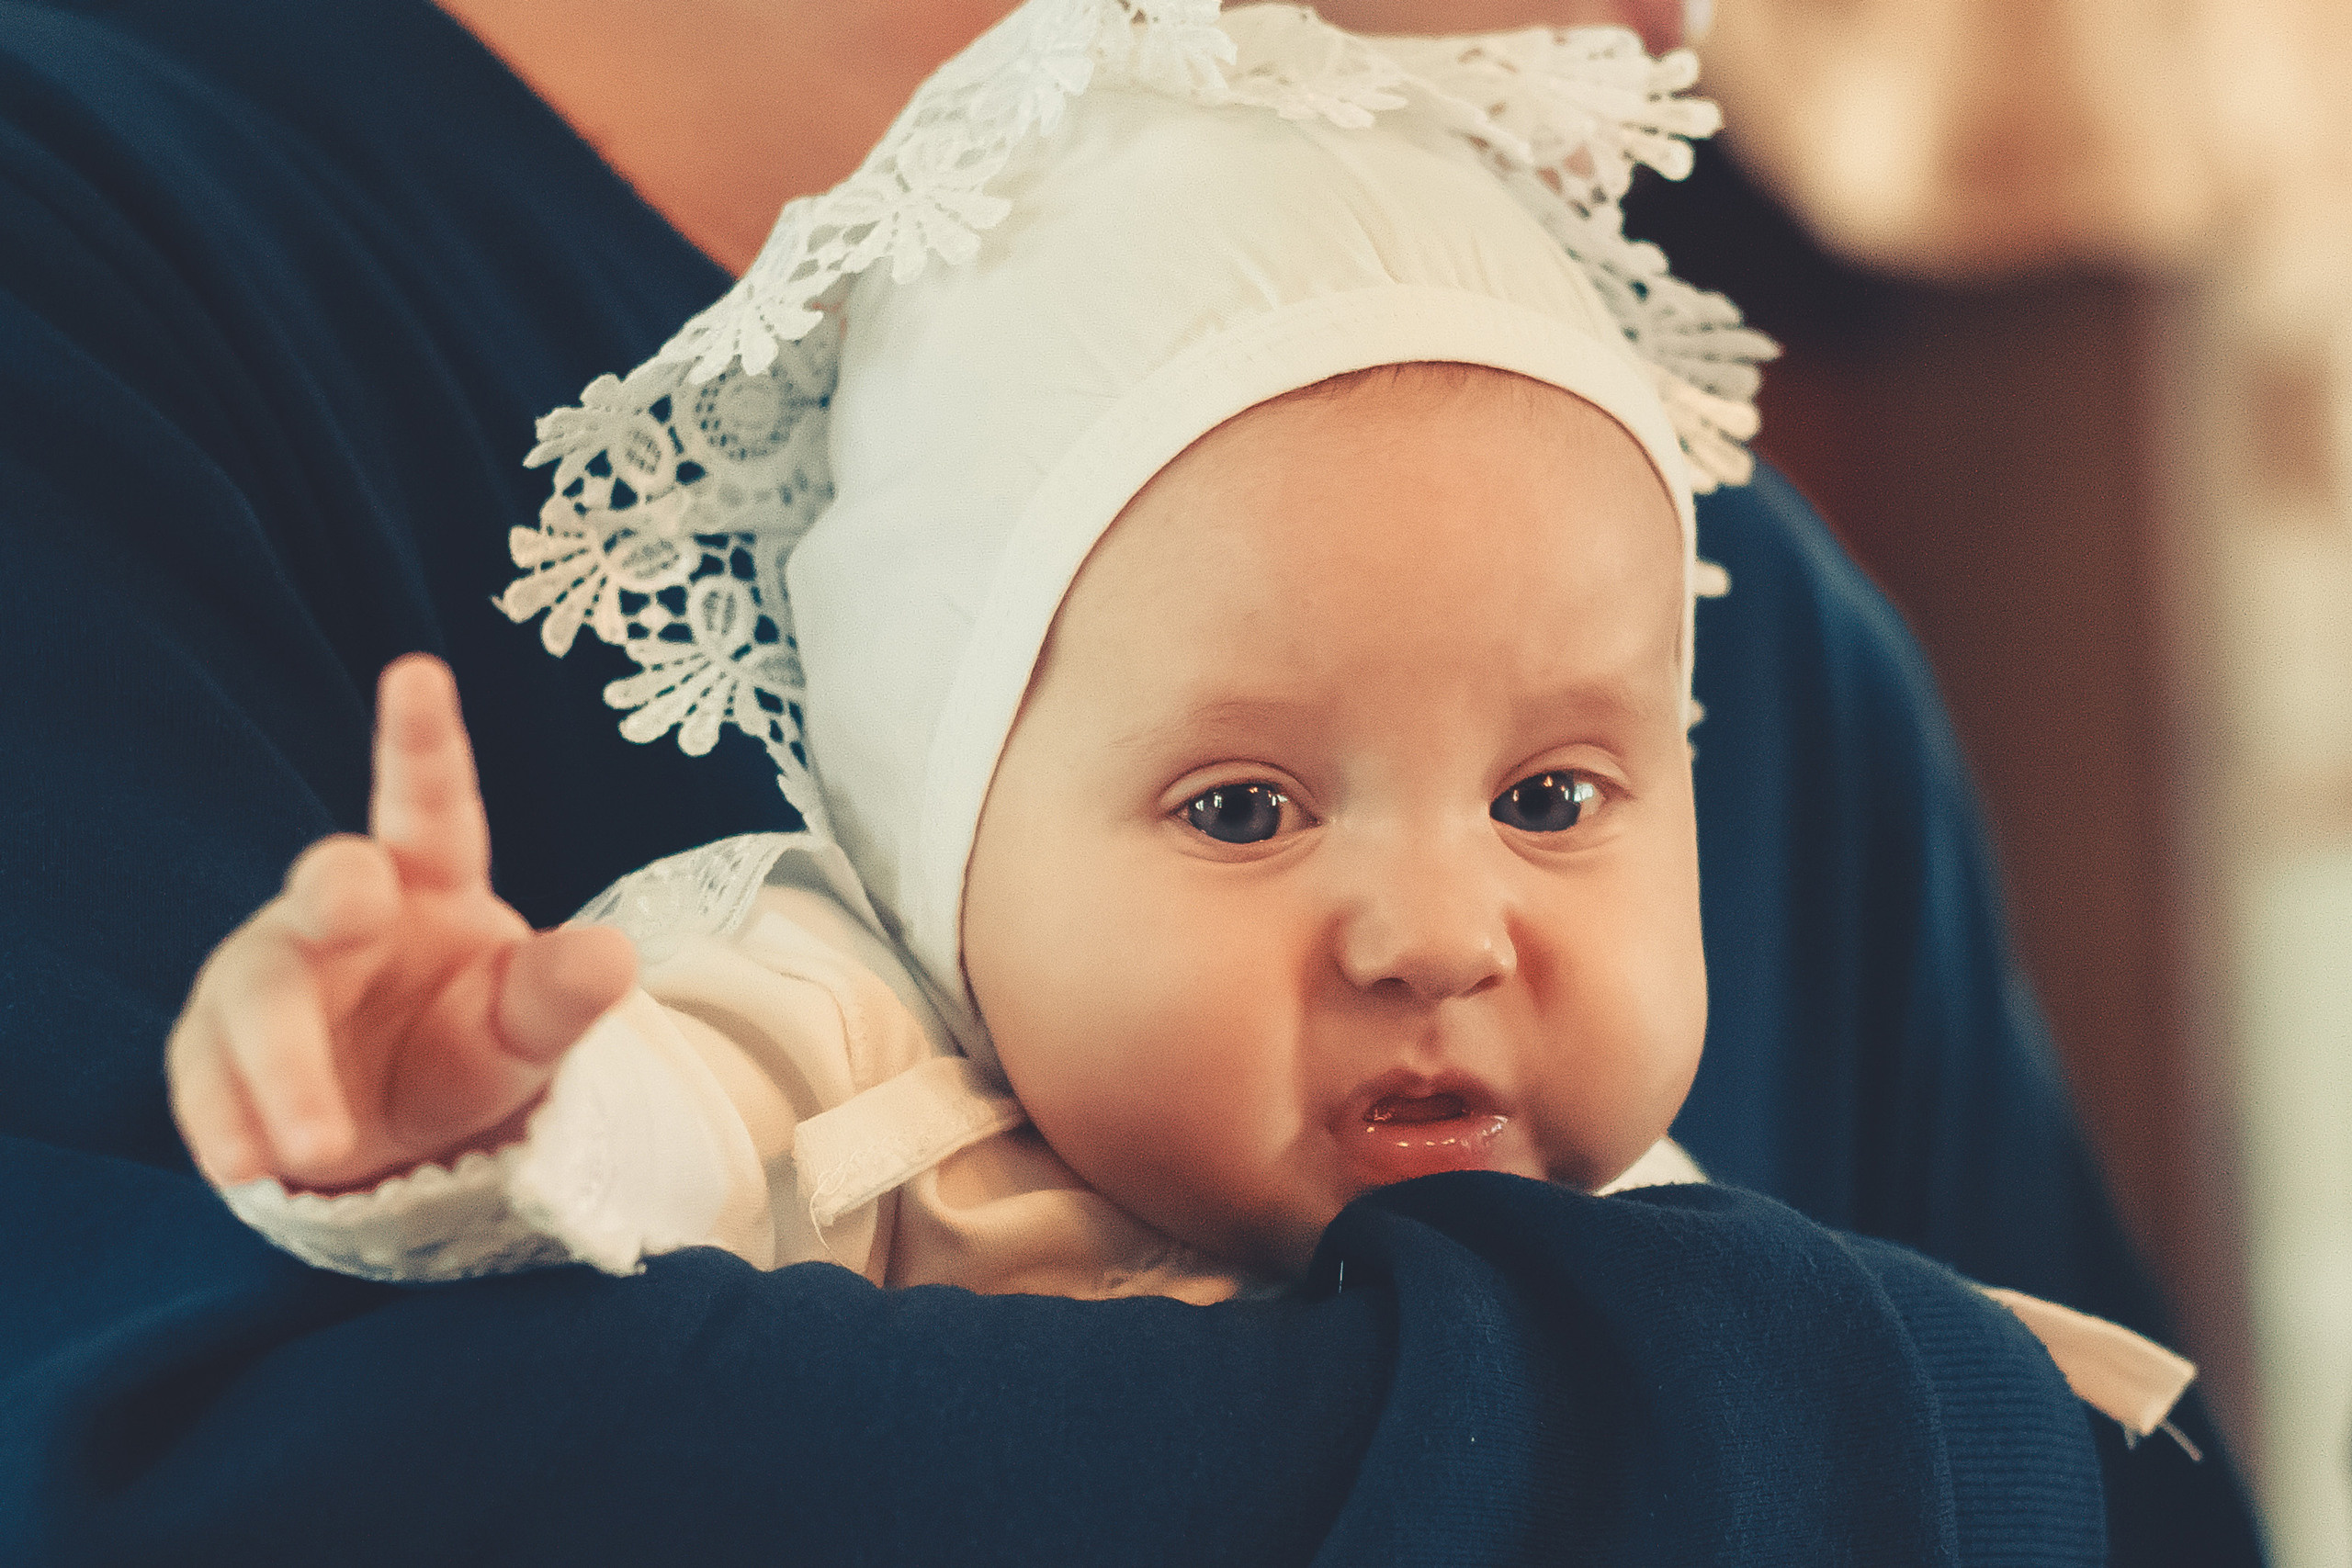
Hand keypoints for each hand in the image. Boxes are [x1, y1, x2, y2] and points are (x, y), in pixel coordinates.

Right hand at [168, 654, 637, 1192]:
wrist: (400, 1135)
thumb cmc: (470, 1044)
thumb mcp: (528, 1029)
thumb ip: (562, 994)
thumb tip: (617, 956)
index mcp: (428, 881)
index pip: (429, 803)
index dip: (423, 739)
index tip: (419, 670)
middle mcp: (338, 914)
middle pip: (326, 890)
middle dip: (333, 893)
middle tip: (351, 905)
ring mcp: (267, 977)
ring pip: (256, 998)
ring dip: (279, 1067)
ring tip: (316, 1143)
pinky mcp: (214, 1051)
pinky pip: (208, 1080)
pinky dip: (226, 1121)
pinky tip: (246, 1163)